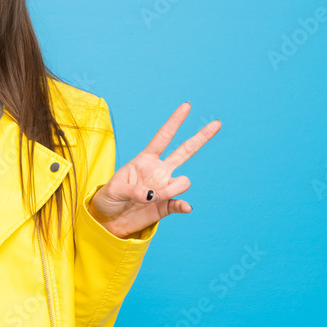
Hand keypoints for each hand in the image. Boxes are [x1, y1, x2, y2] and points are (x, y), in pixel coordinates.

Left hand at [89, 102, 219, 238]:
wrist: (110, 221)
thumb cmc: (109, 199)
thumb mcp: (114, 190)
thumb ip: (132, 190)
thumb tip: (152, 195)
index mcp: (145, 160)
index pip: (163, 137)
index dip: (174, 122)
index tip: (187, 106)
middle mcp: (159, 171)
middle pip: (185, 151)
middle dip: (201, 137)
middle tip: (217, 123)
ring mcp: (164, 188)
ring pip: (183, 181)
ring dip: (171, 189)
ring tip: (152, 199)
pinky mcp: (166, 205)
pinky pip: (181, 203)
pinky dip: (184, 205)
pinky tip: (185, 207)